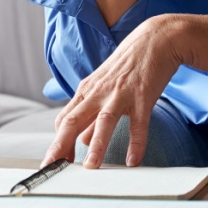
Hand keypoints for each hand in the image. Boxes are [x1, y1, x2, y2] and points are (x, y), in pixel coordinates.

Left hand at [42, 15, 185, 167]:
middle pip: (73, 120)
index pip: (64, 120)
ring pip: (103, 121)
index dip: (57, 142)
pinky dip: (136, 143)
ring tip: (91, 167)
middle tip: (53, 167)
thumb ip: (91, 114)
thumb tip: (81, 140)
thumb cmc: (127, 66)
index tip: (53, 162)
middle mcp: (98, 93)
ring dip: (96, 145)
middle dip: (61, 146)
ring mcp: (120, 94)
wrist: (154, 40)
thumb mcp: (103, 88)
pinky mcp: (142, 96)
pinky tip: (133, 161)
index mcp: (86, 91)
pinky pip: (138, 124)